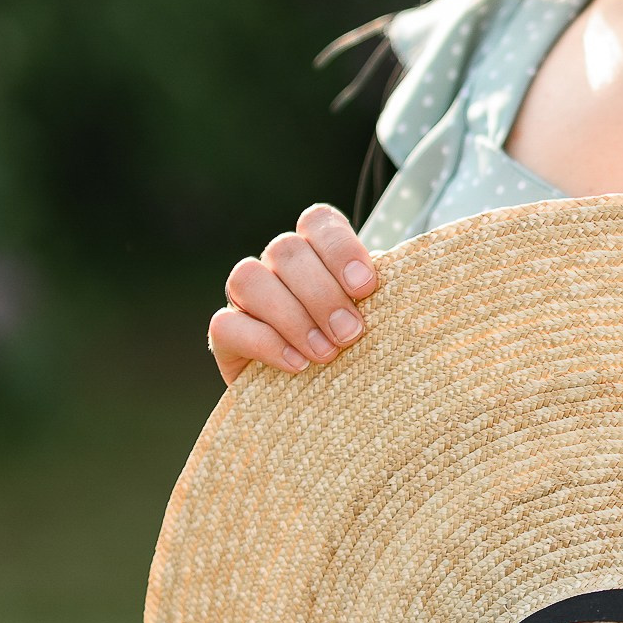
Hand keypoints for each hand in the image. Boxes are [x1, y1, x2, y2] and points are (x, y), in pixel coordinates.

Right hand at [209, 204, 377, 385]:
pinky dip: (265, 343)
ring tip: (326, 354)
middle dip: (322, 293)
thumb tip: (396, 284)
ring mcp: (245, 298)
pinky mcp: (226, 334)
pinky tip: (298, 365)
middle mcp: (277, 266)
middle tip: (351, 333)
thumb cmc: (360, 351)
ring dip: (292, 317)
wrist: (327, 401)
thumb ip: (382, 298)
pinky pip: (226, 324)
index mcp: (317, 251)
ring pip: (248, 278)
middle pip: (286, 249)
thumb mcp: (378, 321)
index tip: (366, 287)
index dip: (340, 247)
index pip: (317, 221)